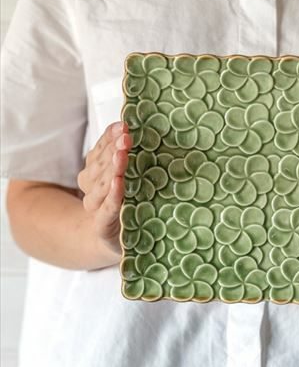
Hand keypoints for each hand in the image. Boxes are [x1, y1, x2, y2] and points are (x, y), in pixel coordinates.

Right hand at [77, 121, 132, 256]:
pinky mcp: (103, 225)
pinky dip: (113, 196)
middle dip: (112, 149)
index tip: (123, 125)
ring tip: (122, 155)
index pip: (99, 151)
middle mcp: (91, 188)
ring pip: (100, 185)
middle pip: (99, 166)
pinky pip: (107, 208)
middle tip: (126, 138)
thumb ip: (127, 159)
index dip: (109, 138)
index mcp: (94, 173)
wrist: (112, 241)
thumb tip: (139, 134)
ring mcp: (95, 207)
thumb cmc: (124, 205)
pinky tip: (119, 183)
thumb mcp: (126, 178)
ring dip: (112, 169)